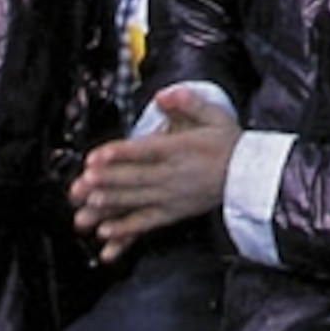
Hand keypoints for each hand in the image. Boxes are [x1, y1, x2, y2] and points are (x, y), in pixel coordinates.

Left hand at [72, 87, 241, 261]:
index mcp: (179, 149)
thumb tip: (164, 95)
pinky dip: (126, 231)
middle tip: (81, 185)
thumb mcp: (214, 115)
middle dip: (105, 182)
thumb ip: (188, 102)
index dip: (119, 154)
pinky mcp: (171, 213)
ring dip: (109, 206)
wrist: (249, 177)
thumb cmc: (229, 145)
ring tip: (86, 210)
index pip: (145, 151)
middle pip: (134, 178)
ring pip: (135, 202)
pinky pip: (145, 224)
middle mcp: (172, 175)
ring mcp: (171, 197)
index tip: (96, 156)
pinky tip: (107, 234)